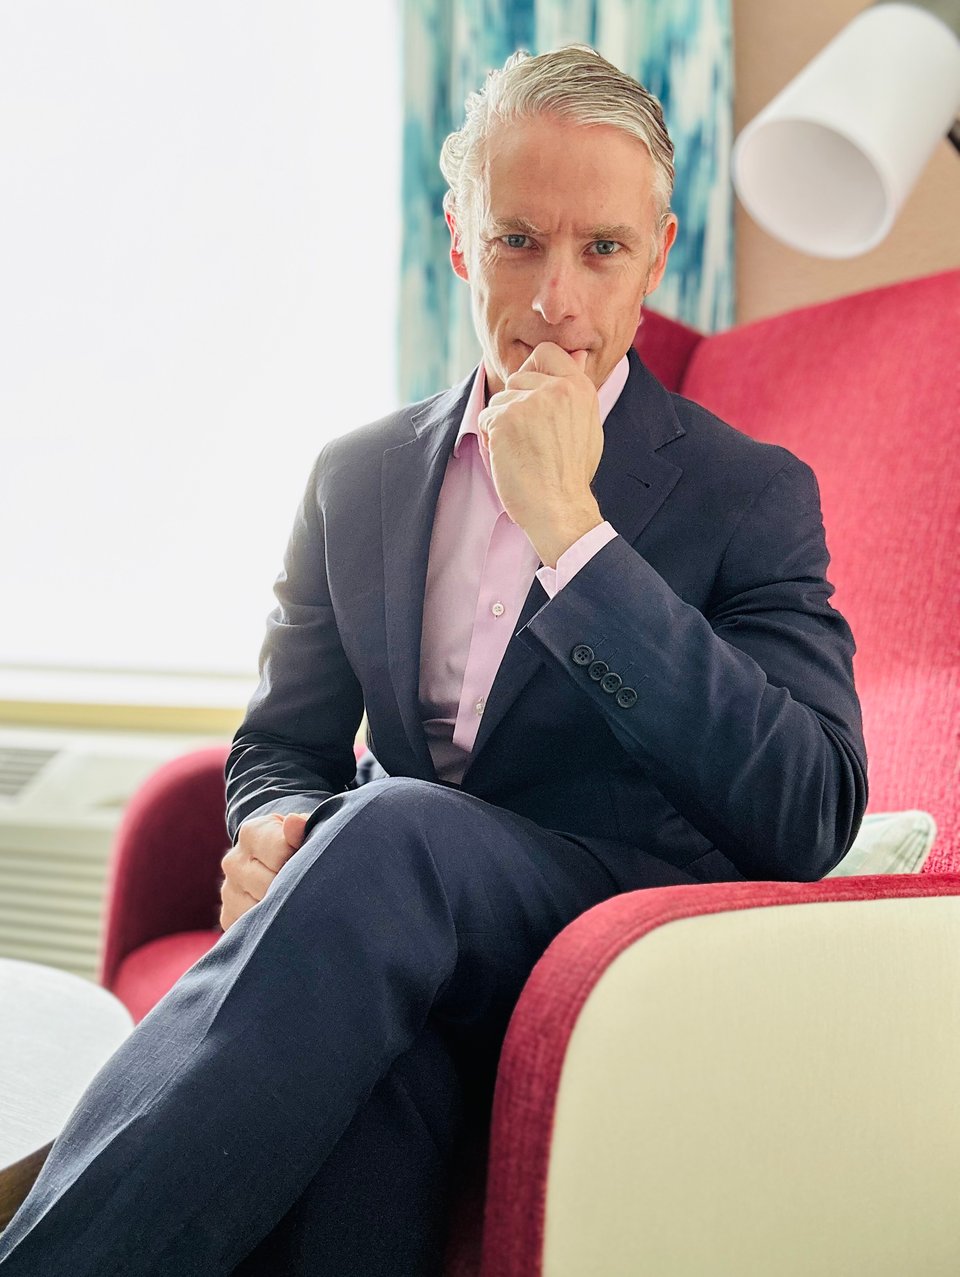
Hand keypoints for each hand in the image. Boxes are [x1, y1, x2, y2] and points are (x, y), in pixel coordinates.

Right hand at [219, 811, 309, 930]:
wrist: (275, 863)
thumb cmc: (298, 845)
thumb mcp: (304, 830)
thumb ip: (304, 827)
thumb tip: (294, 822)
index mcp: (252, 833)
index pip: (280, 852)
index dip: (302, 861)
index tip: (314, 864)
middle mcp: (233, 861)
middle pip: (270, 884)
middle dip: (294, 888)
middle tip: (312, 888)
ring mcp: (228, 890)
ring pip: (260, 909)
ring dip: (284, 910)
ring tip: (301, 903)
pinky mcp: (228, 916)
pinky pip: (249, 927)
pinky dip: (270, 927)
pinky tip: (283, 918)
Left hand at [478, 342, 603, 565]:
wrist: (560, 509)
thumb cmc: (571, 473)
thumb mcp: (587, 425)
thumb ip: (577, 391)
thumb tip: (579, 354)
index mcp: (580, 387)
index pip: (547, 353)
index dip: (533, 371)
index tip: (532, 396)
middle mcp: (556, 389)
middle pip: (517, 378)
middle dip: (515, 404)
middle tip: (530, 438)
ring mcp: (529, 402)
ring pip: (499, 400)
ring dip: (502, 424)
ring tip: (523, 451)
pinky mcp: (505, 419)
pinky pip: (485, 418)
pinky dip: (490, 439)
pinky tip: (509, 457)